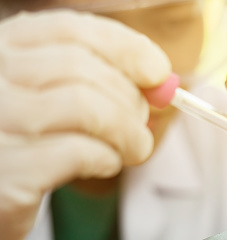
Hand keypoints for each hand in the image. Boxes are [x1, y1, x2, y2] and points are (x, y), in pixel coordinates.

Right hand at [0, 9, 170, 239]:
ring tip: (135, 149)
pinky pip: (77, 151)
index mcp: (2, 52)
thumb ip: (95, 83)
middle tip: (143, 123)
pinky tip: (106, 164)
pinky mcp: (6, 171)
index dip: (124, 48)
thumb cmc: (26, 149)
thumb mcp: (50, 103)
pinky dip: (107, 157)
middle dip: (129, 98)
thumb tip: (160, 80)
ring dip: (127, 131)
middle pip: (81, 68)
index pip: (68, 31)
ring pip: (84, 106)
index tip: (159, 71)